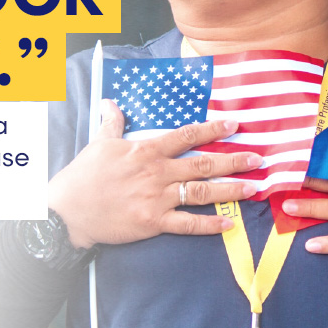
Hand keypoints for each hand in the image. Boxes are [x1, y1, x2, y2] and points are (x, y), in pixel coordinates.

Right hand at [48, 99, 260, 248]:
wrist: (68, 209)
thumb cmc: (83, 175)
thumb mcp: (98, 143)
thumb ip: (112, 123)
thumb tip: (110, 102)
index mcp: (146, 151)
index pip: (186, 136)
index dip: (212, 129)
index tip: (234, 124)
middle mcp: (157, 172)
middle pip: (203, 164)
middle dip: (233, 159)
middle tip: (258, 158)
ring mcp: (157, 198)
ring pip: (202, 192)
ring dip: (230, 189)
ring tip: (253, 187)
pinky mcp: (154, 222)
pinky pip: (188, 223)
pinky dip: (210, 225)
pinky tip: (229, 223)